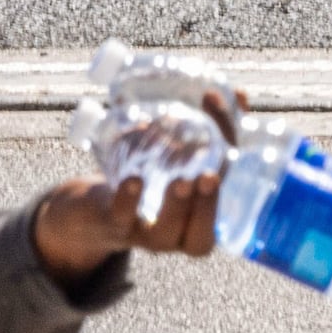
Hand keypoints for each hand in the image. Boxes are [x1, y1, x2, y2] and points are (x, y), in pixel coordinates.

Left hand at [31, 88, 236, 274]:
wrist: (92, 208)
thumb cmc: (149, 178)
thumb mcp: (180, 155)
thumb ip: (210, 130)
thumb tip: (239, 95)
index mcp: (199, 223)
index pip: (224, 215)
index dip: (232, 183)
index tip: (232, 144)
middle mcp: (176, 237)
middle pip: (200, 237)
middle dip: (207, 206)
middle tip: (210, 176)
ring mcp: (143, 234)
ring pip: (164, 235)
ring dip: (175, 206)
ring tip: (180, 179)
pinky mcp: (111, 223)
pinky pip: (121, 218)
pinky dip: (128, 200)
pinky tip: (134, 179)